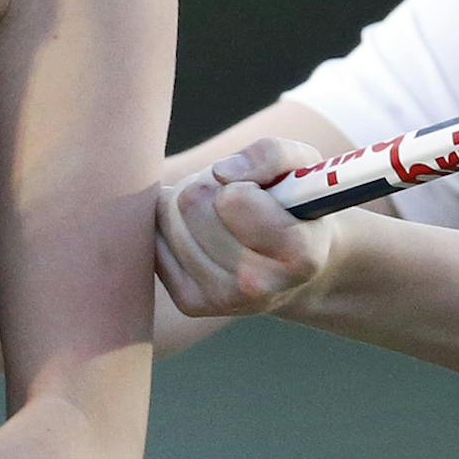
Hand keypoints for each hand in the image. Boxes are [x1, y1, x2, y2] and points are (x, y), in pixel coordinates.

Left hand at [155, 137, 339, 318]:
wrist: (292, 268)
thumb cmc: (296, 206)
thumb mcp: (304, 167)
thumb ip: (271, 154)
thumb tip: (221, 172)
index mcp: (300, 255)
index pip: (234, 198)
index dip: (241, 181)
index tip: (259, 189)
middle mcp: (260, 286)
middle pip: (192, 204)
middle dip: (207, 185)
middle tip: (232, 194)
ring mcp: (222, 299)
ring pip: (168, 219)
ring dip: (186, 200)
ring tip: (220, 212)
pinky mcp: (191, 303)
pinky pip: (154, 240)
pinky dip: (170, 224)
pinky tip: (201, 230)